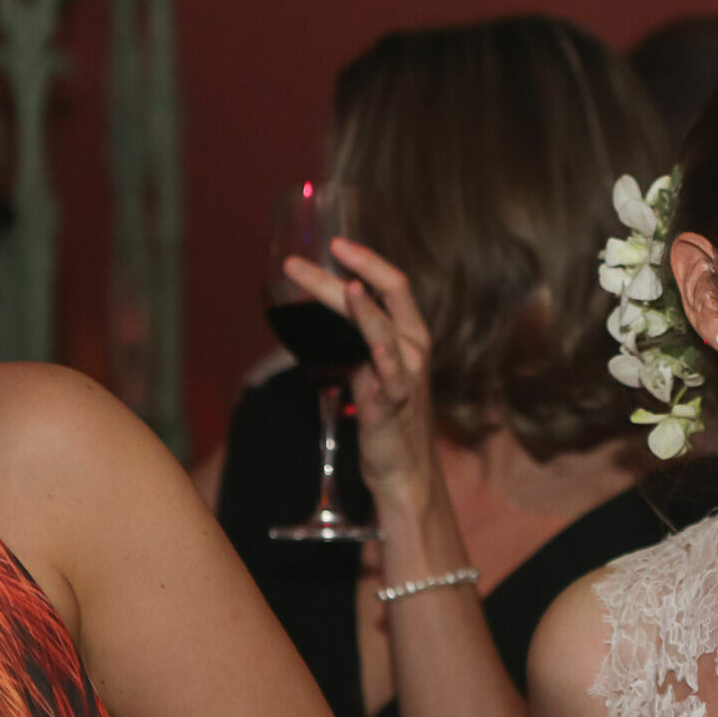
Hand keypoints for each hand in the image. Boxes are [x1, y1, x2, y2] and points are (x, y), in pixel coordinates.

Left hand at [282, 239, 438, 508]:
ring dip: (356, 304)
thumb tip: (321, 314)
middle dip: (352, 269)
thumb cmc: (387, 420)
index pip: (394, 286)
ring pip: (383, 328)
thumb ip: (355, 342)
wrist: (405, 473)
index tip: (336, 244)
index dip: (368, 260)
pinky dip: (380, 350)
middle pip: (388, 295)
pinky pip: (390, 372)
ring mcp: (407, 376)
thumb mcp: (370, 371)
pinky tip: (371, 336)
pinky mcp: (393, 403)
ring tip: (337, 281)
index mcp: (411, 338)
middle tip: (303, 261)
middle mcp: (414, 350)